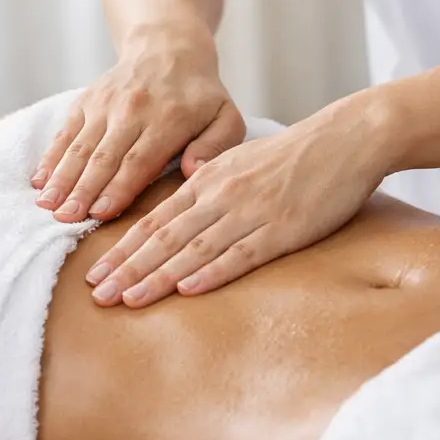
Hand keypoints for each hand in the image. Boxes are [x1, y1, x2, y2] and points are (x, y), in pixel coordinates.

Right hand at [32, 45, 244, 222]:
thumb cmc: (200, 95)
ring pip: (80, 146)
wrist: (167, 47)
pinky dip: (51, 157)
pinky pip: (65, 132)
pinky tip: (39, 181)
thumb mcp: (225, 116)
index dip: (118, 188)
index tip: (101, 213)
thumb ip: (215, 146)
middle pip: (103, 156)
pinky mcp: (86, 101)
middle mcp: (132, 109)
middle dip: (83, 190)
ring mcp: (105, 104)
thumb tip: (193, 170)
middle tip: (65, 218)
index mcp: (168, 118)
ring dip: (62, 178)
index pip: (139, 159)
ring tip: (47, 205)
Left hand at [85, 93, 396, 307]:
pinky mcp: (282, 229)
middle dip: (128, 269)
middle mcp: (221, 196)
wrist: (344, 139)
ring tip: (127, 299)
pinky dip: (211, 272)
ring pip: (193, 249)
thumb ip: (206, 185)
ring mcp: (250, 213)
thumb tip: (178, 208)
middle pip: (164, 238)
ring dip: (157, 277)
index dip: (123, 250)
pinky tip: (186, 290)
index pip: (154, 221)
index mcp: (207, 180)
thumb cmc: (292, 155)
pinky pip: (240, 254)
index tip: (95, 274)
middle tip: (97, 296)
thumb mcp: (238, 161)